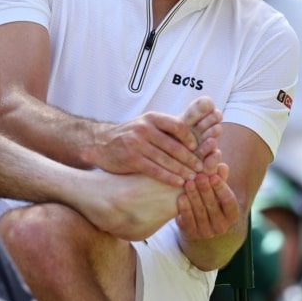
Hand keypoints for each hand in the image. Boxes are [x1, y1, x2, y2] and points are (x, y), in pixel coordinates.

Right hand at [91, 97, 221, 186]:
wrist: (100, 143)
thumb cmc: (128, 135)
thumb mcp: (145, 124)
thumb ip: (164, 129)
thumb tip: (193, 136)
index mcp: (151, 118)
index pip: (178, 126)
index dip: (190, 139)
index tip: (198, 149)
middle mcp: (144, 129)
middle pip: (174, 145)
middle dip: (190, 158)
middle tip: (202, 167)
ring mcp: (137, 143)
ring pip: (166, 159)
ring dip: (182, 170)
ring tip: (193, 177)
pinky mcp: (131, 158)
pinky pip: (155, 170)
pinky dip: (168, 177)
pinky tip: (177, 182)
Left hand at [175, 164, 238, 241]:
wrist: (195, 221)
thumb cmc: (208, 199)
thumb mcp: (215, 189)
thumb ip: (218, 177)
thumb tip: (222, 165)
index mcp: (232, 215)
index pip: (229, 201)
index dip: (221, 188)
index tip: (213, 175)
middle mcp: (222, 226)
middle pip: (213, 206)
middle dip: (206, 190)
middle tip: (199, 176)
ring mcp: (207, 232)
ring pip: (201, 213)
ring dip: (194, 197)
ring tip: (189, 183)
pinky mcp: (192, 234)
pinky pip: (189, 221)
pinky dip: (185, 209)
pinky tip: (181, 197)